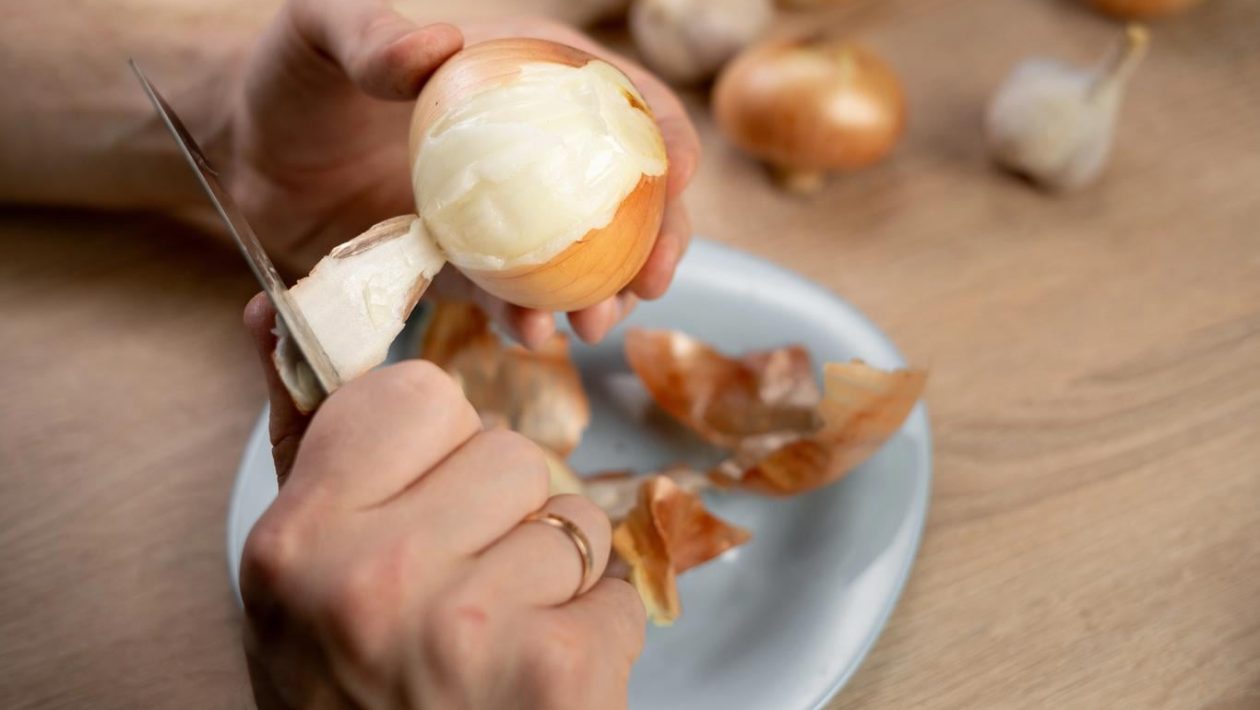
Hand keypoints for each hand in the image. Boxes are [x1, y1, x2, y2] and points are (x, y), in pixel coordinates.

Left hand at [228, 0, 699, 347]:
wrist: (248, 156)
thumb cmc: (293, 74)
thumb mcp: (320, 30)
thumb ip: (373, 36)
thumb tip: (438, 49)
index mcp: (525, 77)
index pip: (621, 100)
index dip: (665, 137)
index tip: (677, 179)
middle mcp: (531, 149)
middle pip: (626, 193)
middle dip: (657, 240)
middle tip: (649, 283)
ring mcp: (505, 214)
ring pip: (583, 257)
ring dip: (603, 295)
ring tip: (590, 325)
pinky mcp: (469, 265)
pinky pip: (515, 297)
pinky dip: (532, 319)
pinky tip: (531, 335)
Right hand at [241, 294, 645, 708]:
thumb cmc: (341, 683)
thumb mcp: (295, 566)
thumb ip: (300, 433)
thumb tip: (265, 303)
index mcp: (301, 535)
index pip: (424, 395)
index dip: (438, 445)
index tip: (423, 495)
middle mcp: (377, 575)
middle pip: (513, 455)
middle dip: (502, 514)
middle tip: (459, 587)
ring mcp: (470, 628)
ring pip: (575, 518)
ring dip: (553, 572)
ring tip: (495, 633)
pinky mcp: (555, 677)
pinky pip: (618, 592)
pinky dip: (593, 629)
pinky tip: (536, 671)